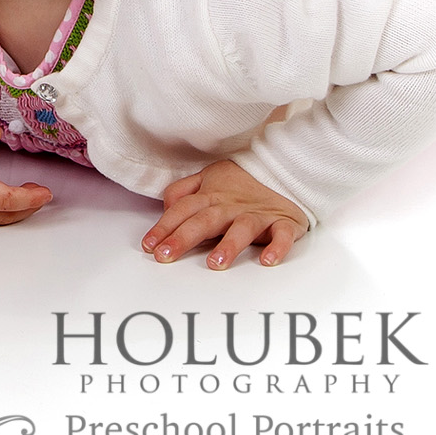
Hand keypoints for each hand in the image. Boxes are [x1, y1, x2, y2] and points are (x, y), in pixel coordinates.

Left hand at [142, 159, 307, 268]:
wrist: (286, 170)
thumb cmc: (242, 182)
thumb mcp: (208, 178)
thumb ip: (183, 191)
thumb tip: (164, 209)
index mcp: (211, 195)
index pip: (182, 210)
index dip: (164, 227)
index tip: (148, 246)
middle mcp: (231, 205)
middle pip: (205, 220)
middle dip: (184, 237)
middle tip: (166, 255)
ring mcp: (258, 214)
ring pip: (242, 229)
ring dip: (229, 246)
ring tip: (215, 264)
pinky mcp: (284, 222)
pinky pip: (283, 235)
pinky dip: (278, 247)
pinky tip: (268, 260)